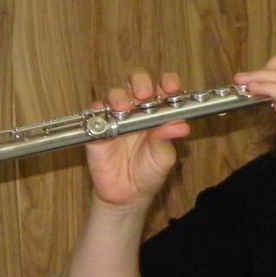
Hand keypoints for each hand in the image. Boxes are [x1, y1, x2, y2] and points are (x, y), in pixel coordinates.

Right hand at [84, 69, 189, 207]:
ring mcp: (117, 117)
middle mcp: (137, 110)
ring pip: (114, 93)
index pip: (164, 87)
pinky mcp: (97, 128)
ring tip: (123, 108)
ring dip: (119, 96)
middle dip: (140, 82)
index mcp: (159, 112)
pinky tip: (104, 115)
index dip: (168, 82)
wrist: (128, 194)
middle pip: (137, 82)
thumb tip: (181, 125)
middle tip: (144, 94)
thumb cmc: (150, 171)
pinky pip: (94, 113)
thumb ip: (167, 138)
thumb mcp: (164, 156)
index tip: (172, 87)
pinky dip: (98, 110)